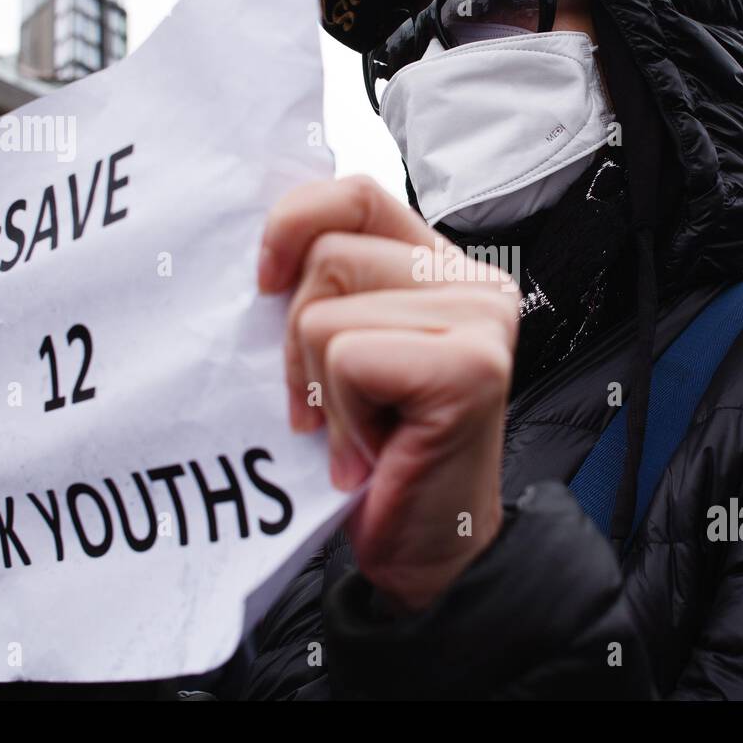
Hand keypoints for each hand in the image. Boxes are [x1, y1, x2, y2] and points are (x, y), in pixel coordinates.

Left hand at [260, 175, 518, 612]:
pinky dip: (343, 416)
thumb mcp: (343, 351)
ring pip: (326, 311)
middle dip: (297, 340)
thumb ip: (328, 289)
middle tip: (328, 404)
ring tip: (356, 428)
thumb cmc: (380, 454)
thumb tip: (261, 253)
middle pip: (328, 253)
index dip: (294, 222)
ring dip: (321, 385)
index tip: (265, 284)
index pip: (356, 194)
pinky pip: (348, 358)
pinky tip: (373, 450)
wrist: (426, 548)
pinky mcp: (472, 365)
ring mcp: (481, 319)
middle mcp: (474, 281)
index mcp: (440, 266)